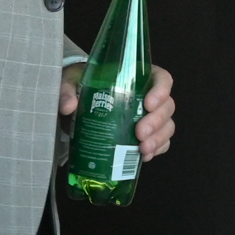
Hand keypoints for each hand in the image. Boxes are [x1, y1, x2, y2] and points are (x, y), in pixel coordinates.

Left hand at [60, 63, 177, 159]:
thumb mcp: (71, 81)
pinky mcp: (145, 136)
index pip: (161, 79)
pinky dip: (156, 150)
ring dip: (159, 138)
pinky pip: (161, 143)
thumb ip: (67, 90)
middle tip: (140, 133)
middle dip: (157, 121)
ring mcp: (148, 117)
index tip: (148, 104)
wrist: (75, 107)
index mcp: (136, 78)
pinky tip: (145, 157)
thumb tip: (69, 106)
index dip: (161, 90)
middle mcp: (147, 96)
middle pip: (167, 106)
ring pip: (167, 126)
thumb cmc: (79, 87)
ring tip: (143, 149)